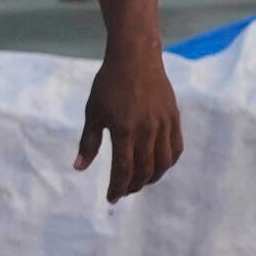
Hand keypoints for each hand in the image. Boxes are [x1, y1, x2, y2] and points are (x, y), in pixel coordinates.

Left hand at [79, 50, 184, 198]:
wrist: (136, 57)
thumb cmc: (109, 84)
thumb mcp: (94, 112)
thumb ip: (89, 142)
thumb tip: (79, 168)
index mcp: (125, 130)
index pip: (123, 169)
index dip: (118, 188)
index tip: (111, 198)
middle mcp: (147, 130)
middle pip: (144, 170)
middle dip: (133, 186)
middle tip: (124, 190)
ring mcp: (163, 124)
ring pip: (163, 163)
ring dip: (152, 178)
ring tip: (141, 181)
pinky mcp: (174, 118)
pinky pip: (175, 148)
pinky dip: (168, 162)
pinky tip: (158, 165)